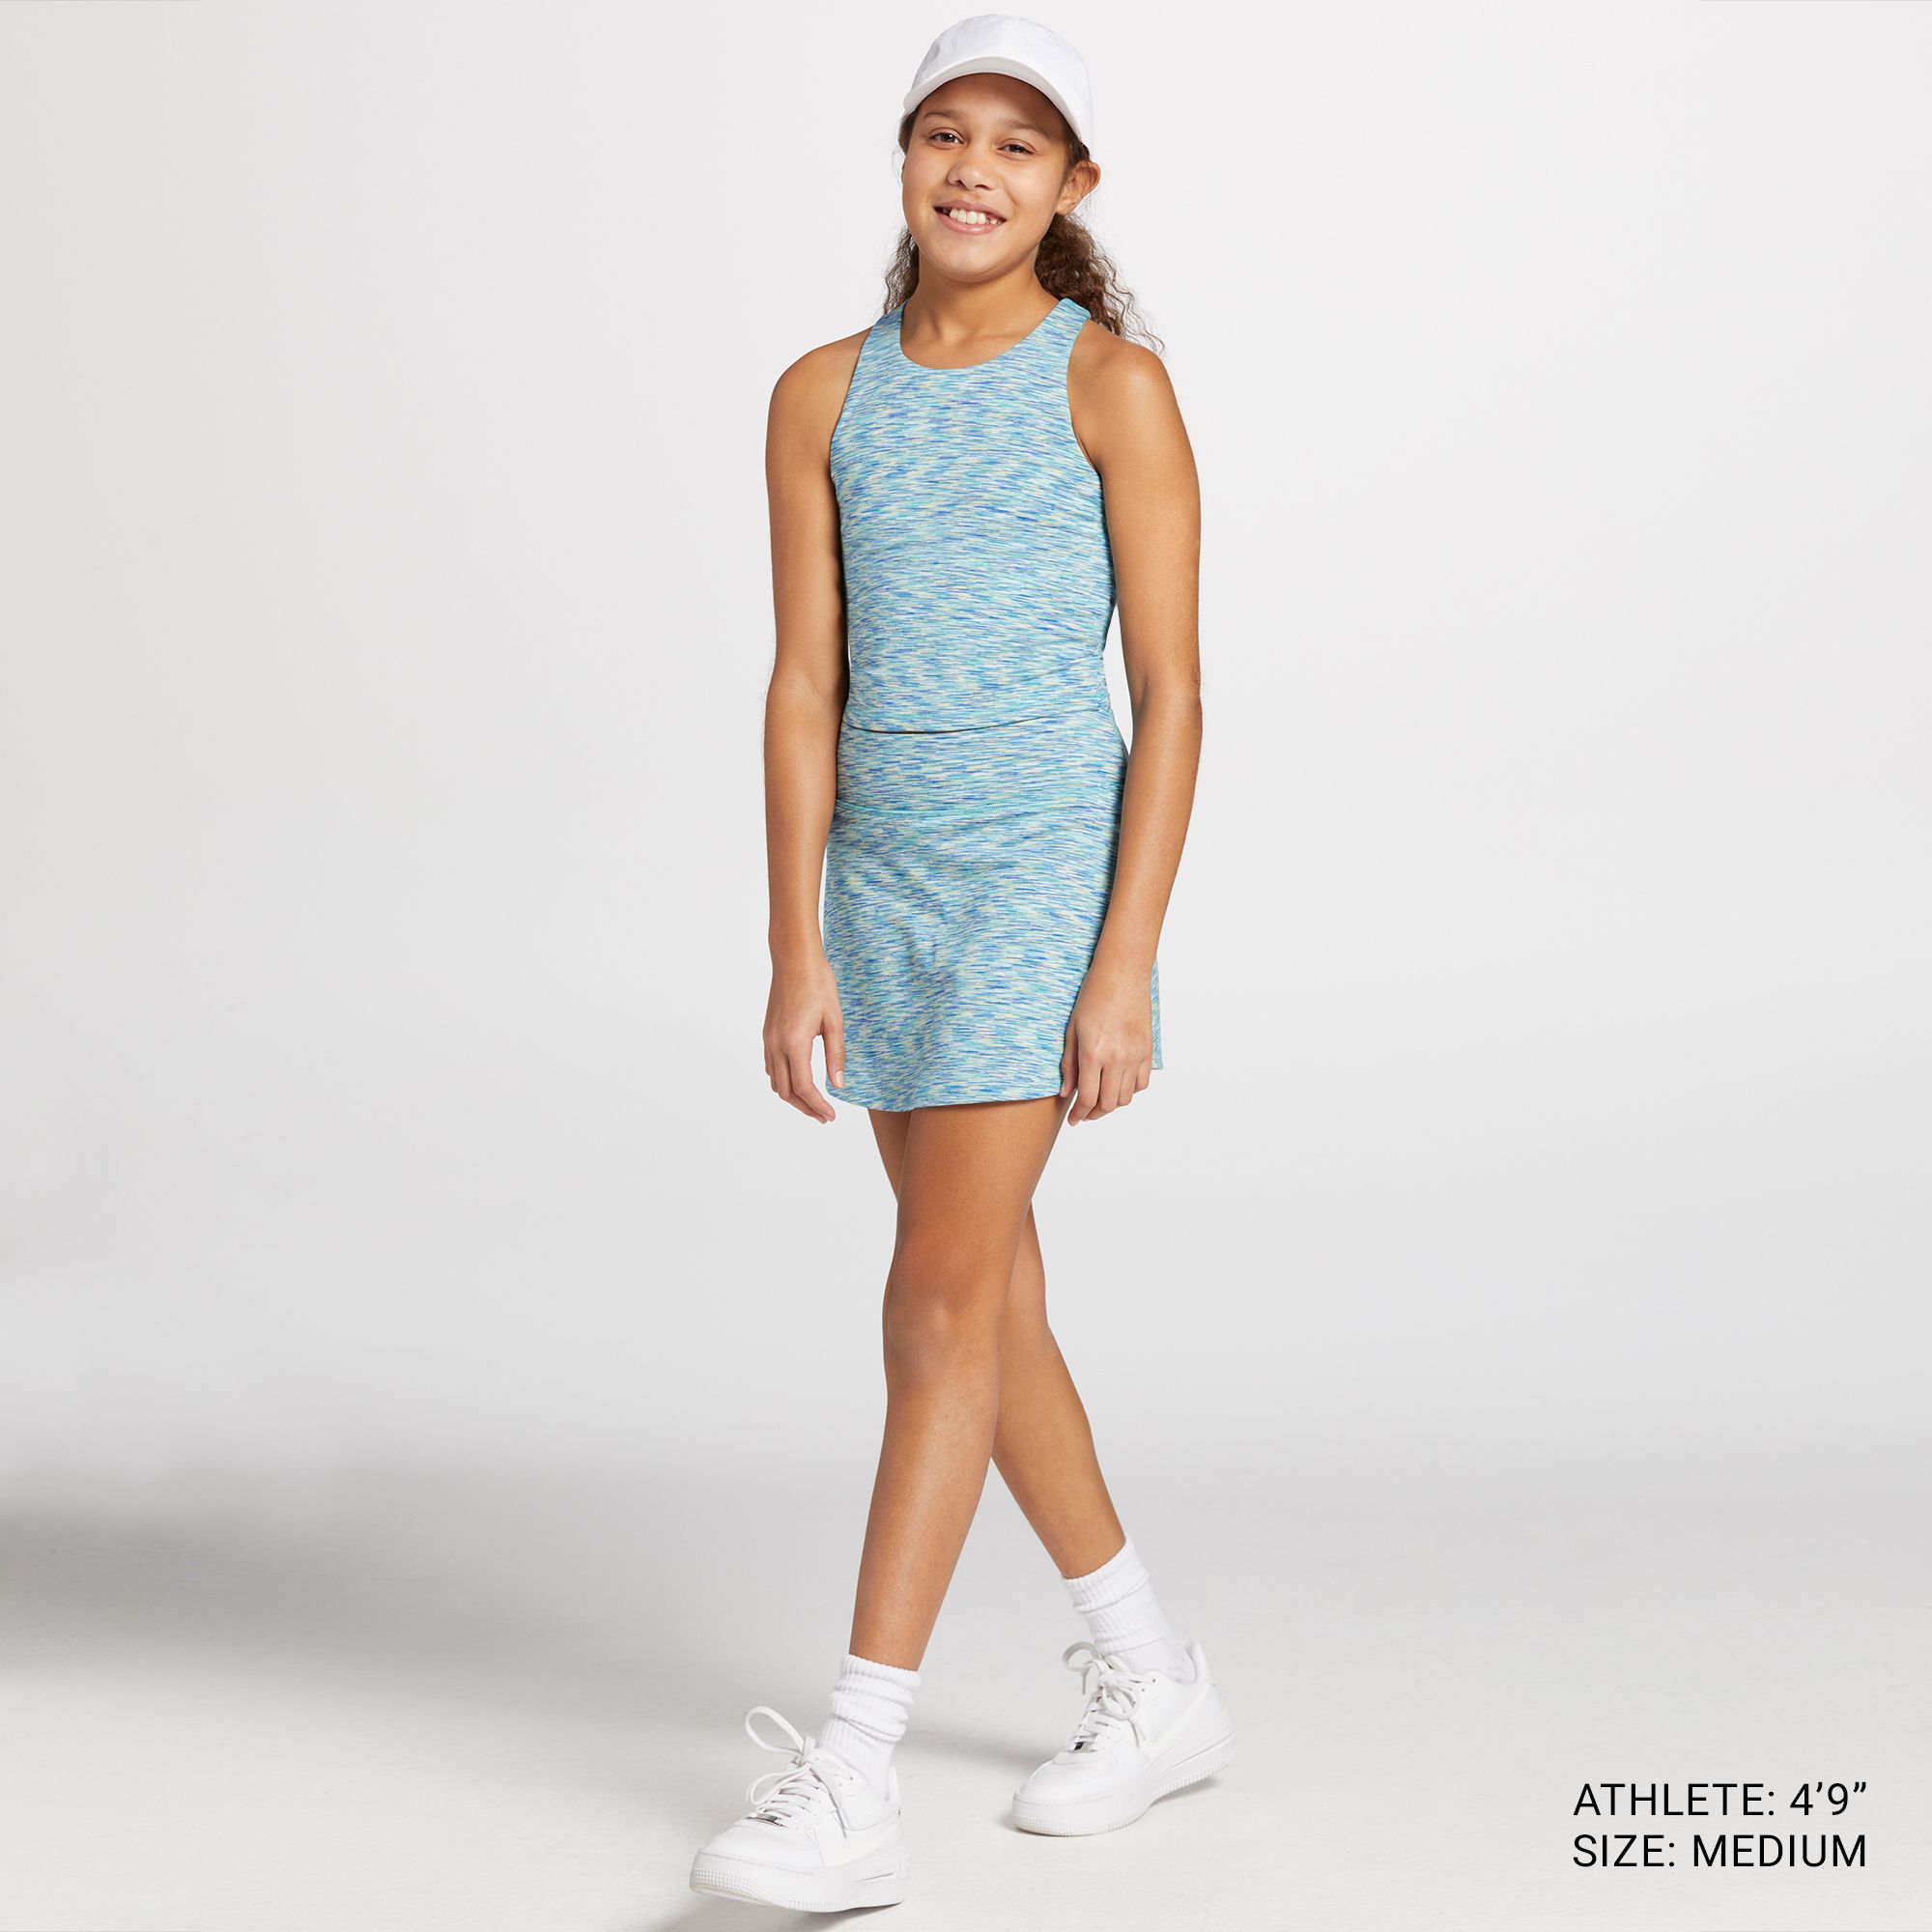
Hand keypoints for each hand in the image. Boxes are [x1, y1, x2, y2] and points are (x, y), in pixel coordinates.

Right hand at [764, 951, 844, 1122]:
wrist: (794, 960)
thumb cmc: (818, 984)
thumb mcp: (835, 1020)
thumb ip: (836, 1055)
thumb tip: (838, 1085)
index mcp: (794, 1042)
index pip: (803, 1087)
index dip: (818, 1106)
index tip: (831, 1116)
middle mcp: (776, 1044)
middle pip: (785, 1091)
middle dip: (805, 1108)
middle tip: (824, 1116)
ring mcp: (768, 1039)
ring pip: (775, 1081)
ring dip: (793, 1096)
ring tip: (813, 1103)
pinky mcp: (767, 1033)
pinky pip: (771, 1067)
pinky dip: (784, 1081)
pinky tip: (799, 1080)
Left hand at [1059, 960, 1154, 1123]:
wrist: (1122, 973)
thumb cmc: (1093, 995)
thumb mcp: (1072, 1029)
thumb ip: (1069, 1064)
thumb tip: (1066, 1092)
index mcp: (1093, 1052)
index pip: (1087, 1097)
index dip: (1079, 1113)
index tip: (1074, 1119)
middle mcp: (1117, 1058)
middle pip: (1108, 1103)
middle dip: (1094, 1114)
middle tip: (1084, 1114)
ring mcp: (1135, 1055)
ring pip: (1126, 1097)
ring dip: (1112, 1104)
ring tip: (1100, 1101)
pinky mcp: (1148, 1050)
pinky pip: (1142, 1083)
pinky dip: (1130, 1091)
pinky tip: (1118, 1086)